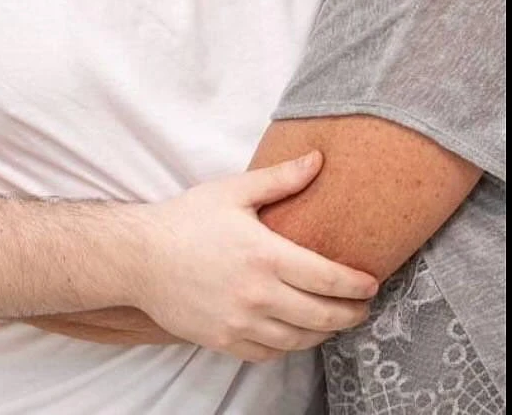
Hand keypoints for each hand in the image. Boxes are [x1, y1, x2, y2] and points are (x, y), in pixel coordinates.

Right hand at [130, 153, 377, 361]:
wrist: (138, 257)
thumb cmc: (188, 219)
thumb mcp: (237, 190)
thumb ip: (282, 178)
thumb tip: (319, 159)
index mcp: (266, 256)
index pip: (326, 278)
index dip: (356, 285)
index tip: (373, 283)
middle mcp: (256, 295)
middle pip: (319, 315)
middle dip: (350, 314)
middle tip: (365, 306)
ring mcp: (237, 322)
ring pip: (296, 339)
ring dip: (324, 333)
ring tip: (339, 321)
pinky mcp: (220, 340)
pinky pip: (266, 352)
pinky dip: (290, 346)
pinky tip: (299, 333)